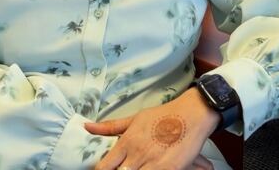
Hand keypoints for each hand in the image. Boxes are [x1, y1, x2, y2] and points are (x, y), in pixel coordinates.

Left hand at [88, 88, 219, 169]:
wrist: (192, 114)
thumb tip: (86, 126)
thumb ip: (110, 126)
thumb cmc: (163, 115)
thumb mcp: (135, 118)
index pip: (104, 167)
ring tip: (137, 169)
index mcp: (127, 142)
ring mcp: (154, 164)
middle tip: (123, 169)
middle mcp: (138, 154)